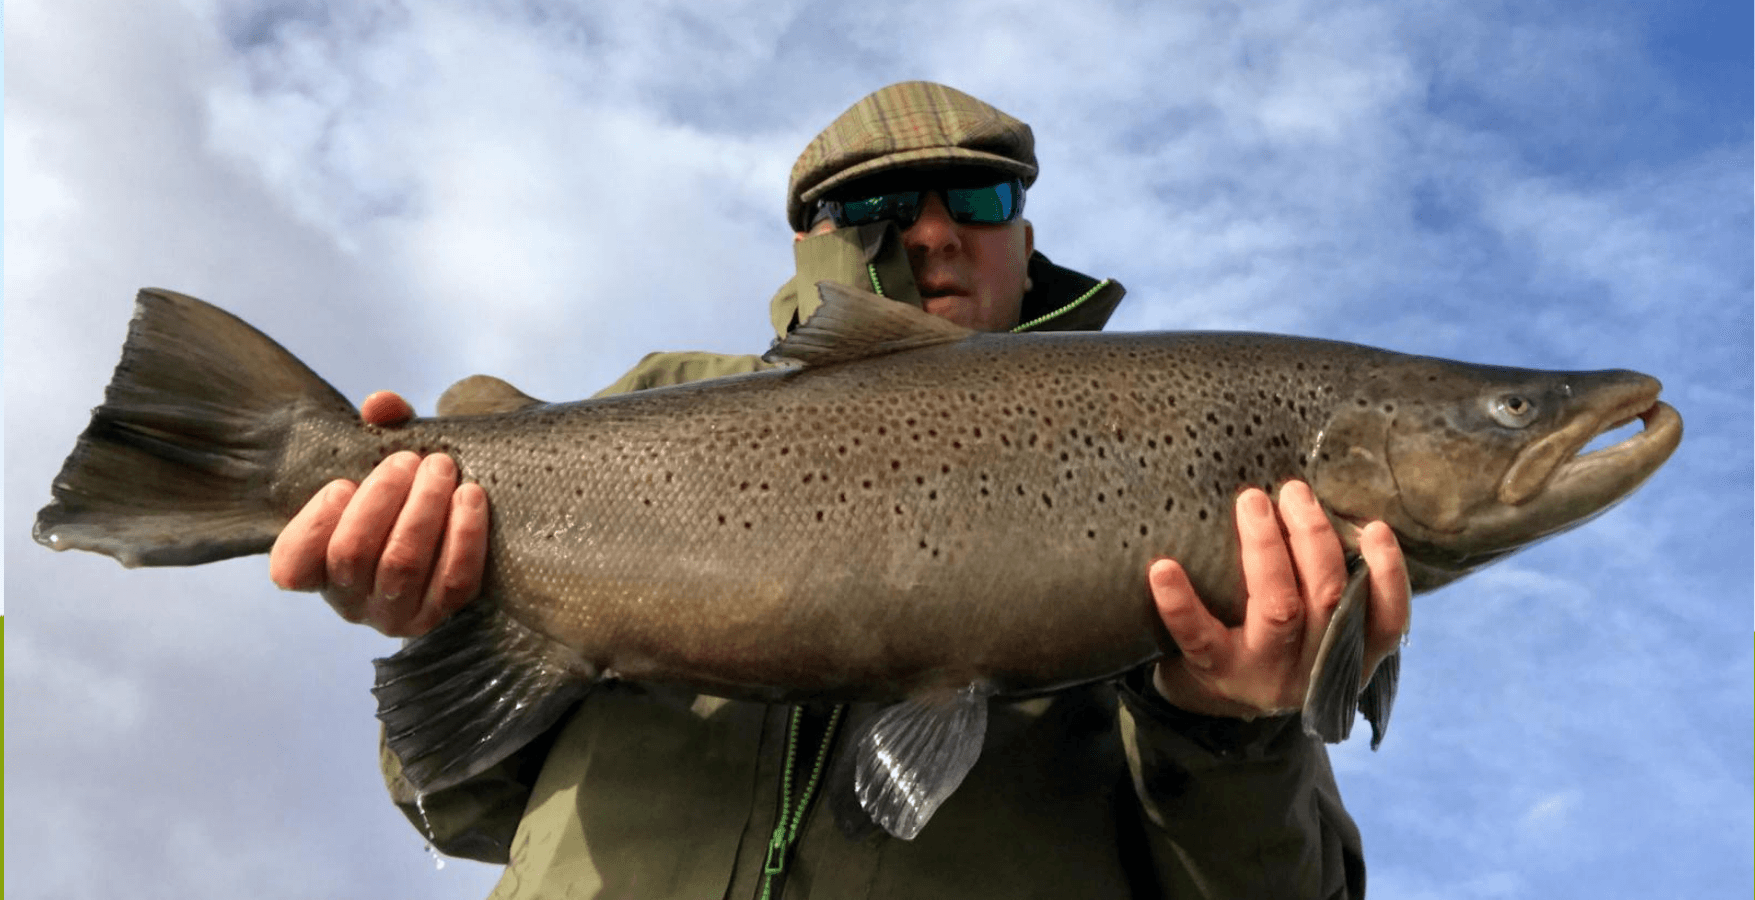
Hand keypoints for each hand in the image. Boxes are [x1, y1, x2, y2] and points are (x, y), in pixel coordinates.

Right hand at [268, 391, 490, 637]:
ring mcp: (395, 616)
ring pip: (403, 565)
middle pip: (352, 554)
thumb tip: (381, 405)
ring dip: (424, 508)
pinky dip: (464, 534)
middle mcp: (351, 601)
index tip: (343, 483)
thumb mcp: (384, 458)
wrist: (460, 526)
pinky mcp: (442, 616)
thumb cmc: (407, 491)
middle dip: (382, 497)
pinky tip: (471, 496)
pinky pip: (454, 581)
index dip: (314, 524)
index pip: (291, 567)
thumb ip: (378, 426)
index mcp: (318, 568)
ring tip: (441, 468)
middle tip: (410, 460)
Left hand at [1148, 481, 1409, 718]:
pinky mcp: (1214, 672)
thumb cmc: (1267, 642)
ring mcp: (1262, 673)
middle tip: (1294, 491)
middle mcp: (1311, 669)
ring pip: (1279, 609)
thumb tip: (1321, 507)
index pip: (1386, 623)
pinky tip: (1162, 568)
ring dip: (1267, 548)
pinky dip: (1181, 601)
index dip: (1389, 576)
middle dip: (1313, 536)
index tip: (1377, 528)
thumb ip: (1327, 585)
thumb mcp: (1311, 628)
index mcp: (1346, 656)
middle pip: (1329, 599)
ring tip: (1252, 502)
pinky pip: (1199, 636)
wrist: (1207, 701)